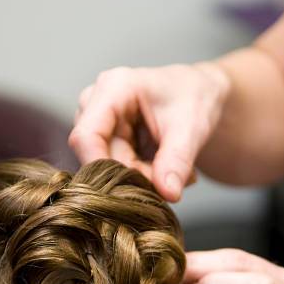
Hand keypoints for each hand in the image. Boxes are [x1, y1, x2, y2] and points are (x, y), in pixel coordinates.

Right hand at [69, 63, 229, 201]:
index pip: (86, 136)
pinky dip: (143, 177)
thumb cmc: (194, 97)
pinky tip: (165, 168)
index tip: (127, 194)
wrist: (197, 95)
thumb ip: (177, 161)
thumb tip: (167, 194)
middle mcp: (95, 104)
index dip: (100, 168)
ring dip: (142, 179)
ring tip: (175, 169)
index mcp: (113, 88)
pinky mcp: (103, 141)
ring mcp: (97, 124)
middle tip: (172, 180)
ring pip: (107, 169)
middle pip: (99, 158)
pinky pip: (116, 172)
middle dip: (135, 177)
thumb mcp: (192, 128)